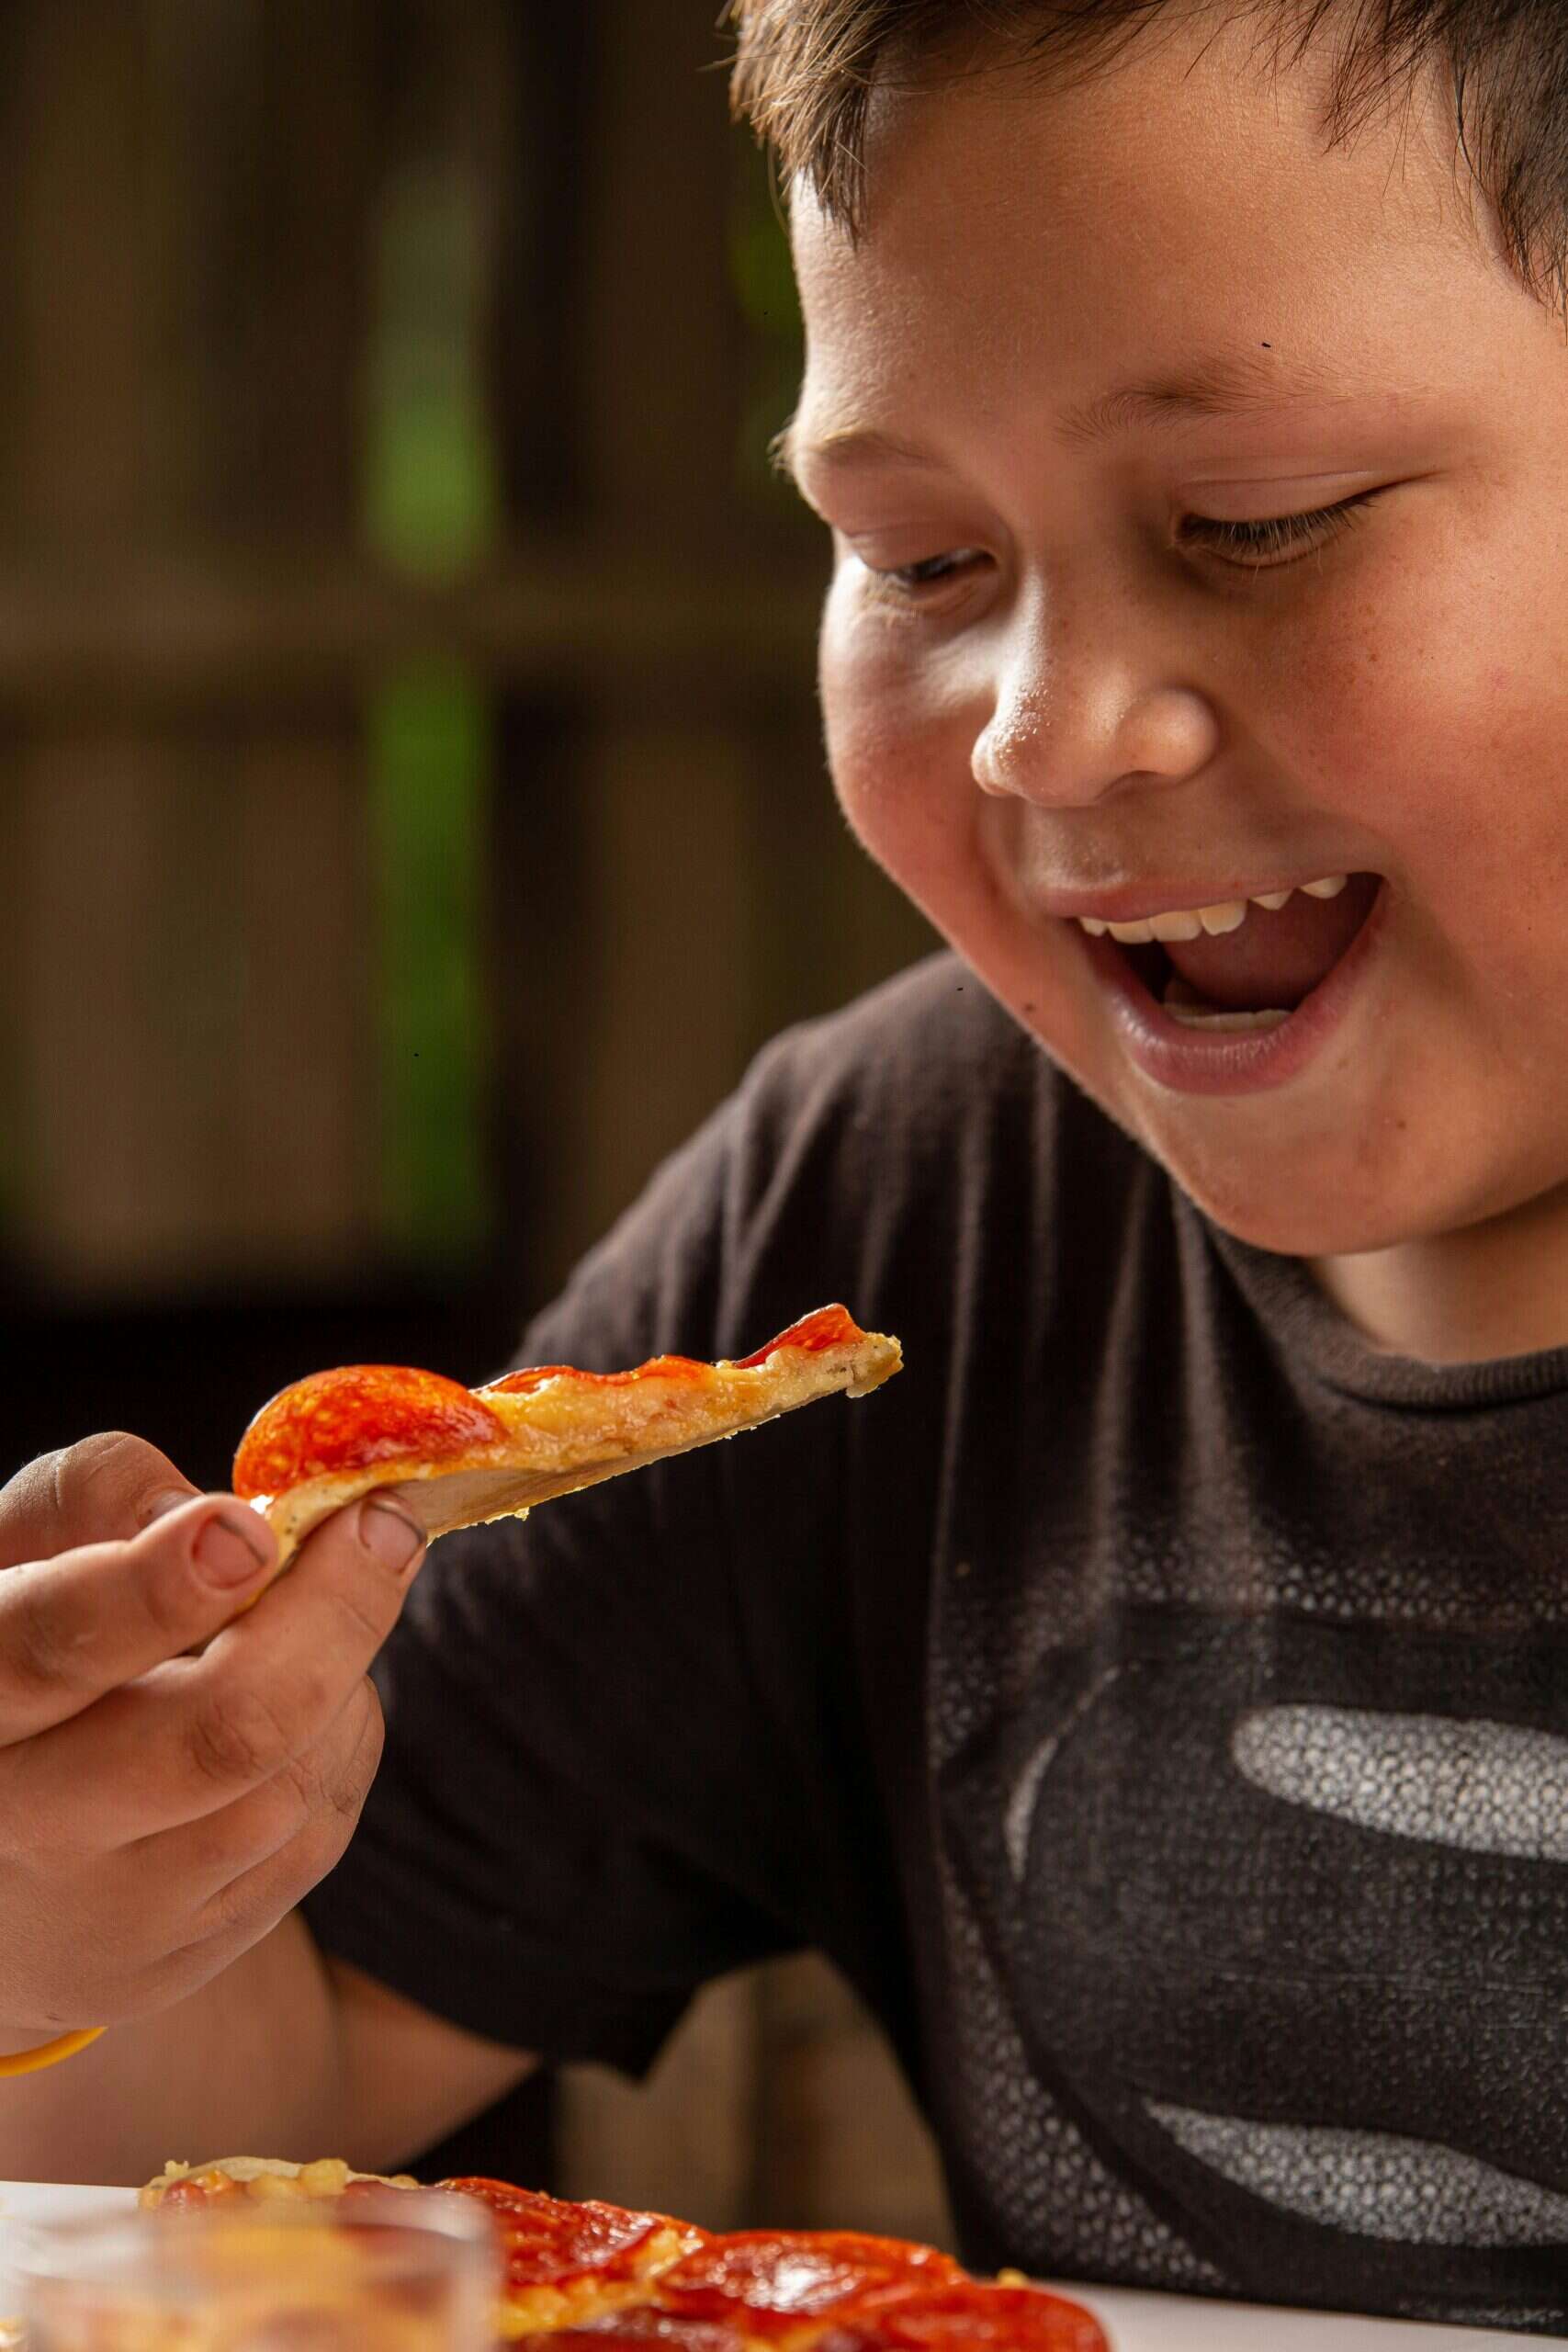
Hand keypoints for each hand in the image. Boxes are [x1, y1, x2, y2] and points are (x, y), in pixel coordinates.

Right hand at [0, 1431, 423, 2038]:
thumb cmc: (25, 1644)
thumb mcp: (24, 1549)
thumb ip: (96, 1497)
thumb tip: (216, 1514)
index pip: (51, 1650)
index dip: (158, 1588)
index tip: (248, 1526)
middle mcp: (23, 1823)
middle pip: (221, 1735)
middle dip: (332, 1616)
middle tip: (382, 1525)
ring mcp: (106, 1911)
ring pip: (293, 1782)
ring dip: (344, 1672)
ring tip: (322, 1607)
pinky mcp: (176, 1959)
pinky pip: (315, 1834)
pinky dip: (341, 1739)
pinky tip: (308, 1698)